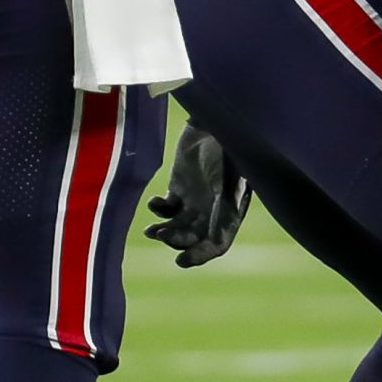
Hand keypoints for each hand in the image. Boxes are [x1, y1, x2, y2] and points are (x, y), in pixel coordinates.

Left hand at [145, 123, 251, 266]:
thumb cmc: (225, 149)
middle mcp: (213, 209)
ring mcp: (195, 198)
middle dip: (177, 241)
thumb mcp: (227, 182)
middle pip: (194, 237)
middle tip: (160, 234)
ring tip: (151, 230)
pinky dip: (158, 210)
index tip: (180, 261)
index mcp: (230, 211)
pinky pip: (167, 209)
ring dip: (164, 231)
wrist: (212, 120)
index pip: (217, 243)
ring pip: (178, 226)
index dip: (200, 255)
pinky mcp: (179, 186)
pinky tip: (154, 202)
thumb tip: (216, 243)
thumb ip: (223, 211)